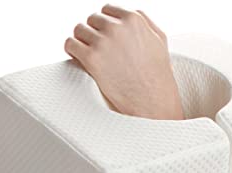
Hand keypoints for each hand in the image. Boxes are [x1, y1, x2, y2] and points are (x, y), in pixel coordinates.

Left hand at [65, 5, 183, 119]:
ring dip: (82, 42)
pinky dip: (72, 51)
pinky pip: (70, 44)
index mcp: (133, 20)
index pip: (108, 10)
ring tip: (90, 56)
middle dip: (95, 34)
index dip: (106, 25)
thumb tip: (131, 13)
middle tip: (101, 51)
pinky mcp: (92, 58)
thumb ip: (145, 22)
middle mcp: (117, 27)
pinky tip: (80, 59)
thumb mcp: (160, 41)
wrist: (153, 103)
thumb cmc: (158, 77)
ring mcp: (103, 42)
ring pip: (79, 30)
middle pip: (92, 20)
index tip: (106, 37)